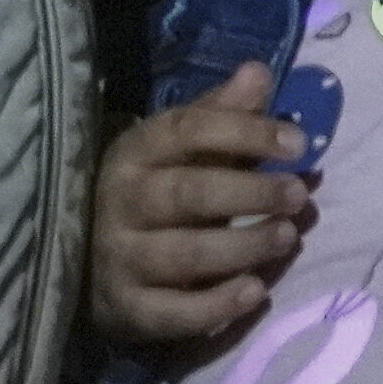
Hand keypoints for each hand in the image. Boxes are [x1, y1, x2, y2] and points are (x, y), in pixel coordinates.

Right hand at [94, 63, 309, 348]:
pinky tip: (254, 292)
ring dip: (243, 246)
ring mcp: (119, 257)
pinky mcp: (126, 308)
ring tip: (286, 237)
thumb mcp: (180, 147)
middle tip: (297, 193)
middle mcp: (120, 202)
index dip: (245, 130)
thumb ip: (220, 113)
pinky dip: (215, 306)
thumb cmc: (153, 191)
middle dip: (250, 193)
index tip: (297, 141)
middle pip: (188, 193)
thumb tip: (258, 71)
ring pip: (184, 253)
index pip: (187, 130)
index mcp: (135, 152)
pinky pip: (171, 312)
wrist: (84, 259)